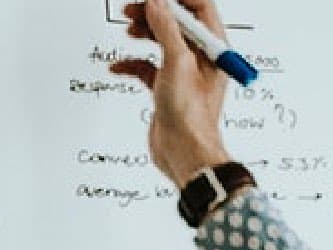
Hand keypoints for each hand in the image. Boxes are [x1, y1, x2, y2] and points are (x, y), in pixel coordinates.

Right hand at [106, 0, 236, 185]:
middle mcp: (199, 58)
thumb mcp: (178, 64)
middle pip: (176, 24)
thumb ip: (167, 30)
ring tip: (128, 29)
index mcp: (212, 48)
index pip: (200, 9)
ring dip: (143, 34)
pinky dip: (132, 63)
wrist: (183, 152)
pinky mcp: (166, 88)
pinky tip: (120, 66)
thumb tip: (158, 5)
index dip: (177, 0)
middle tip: (134, 9)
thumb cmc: (191, 116)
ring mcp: (182, 73)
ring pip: (160, 42)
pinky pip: (147, 67)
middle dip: (154, 13)